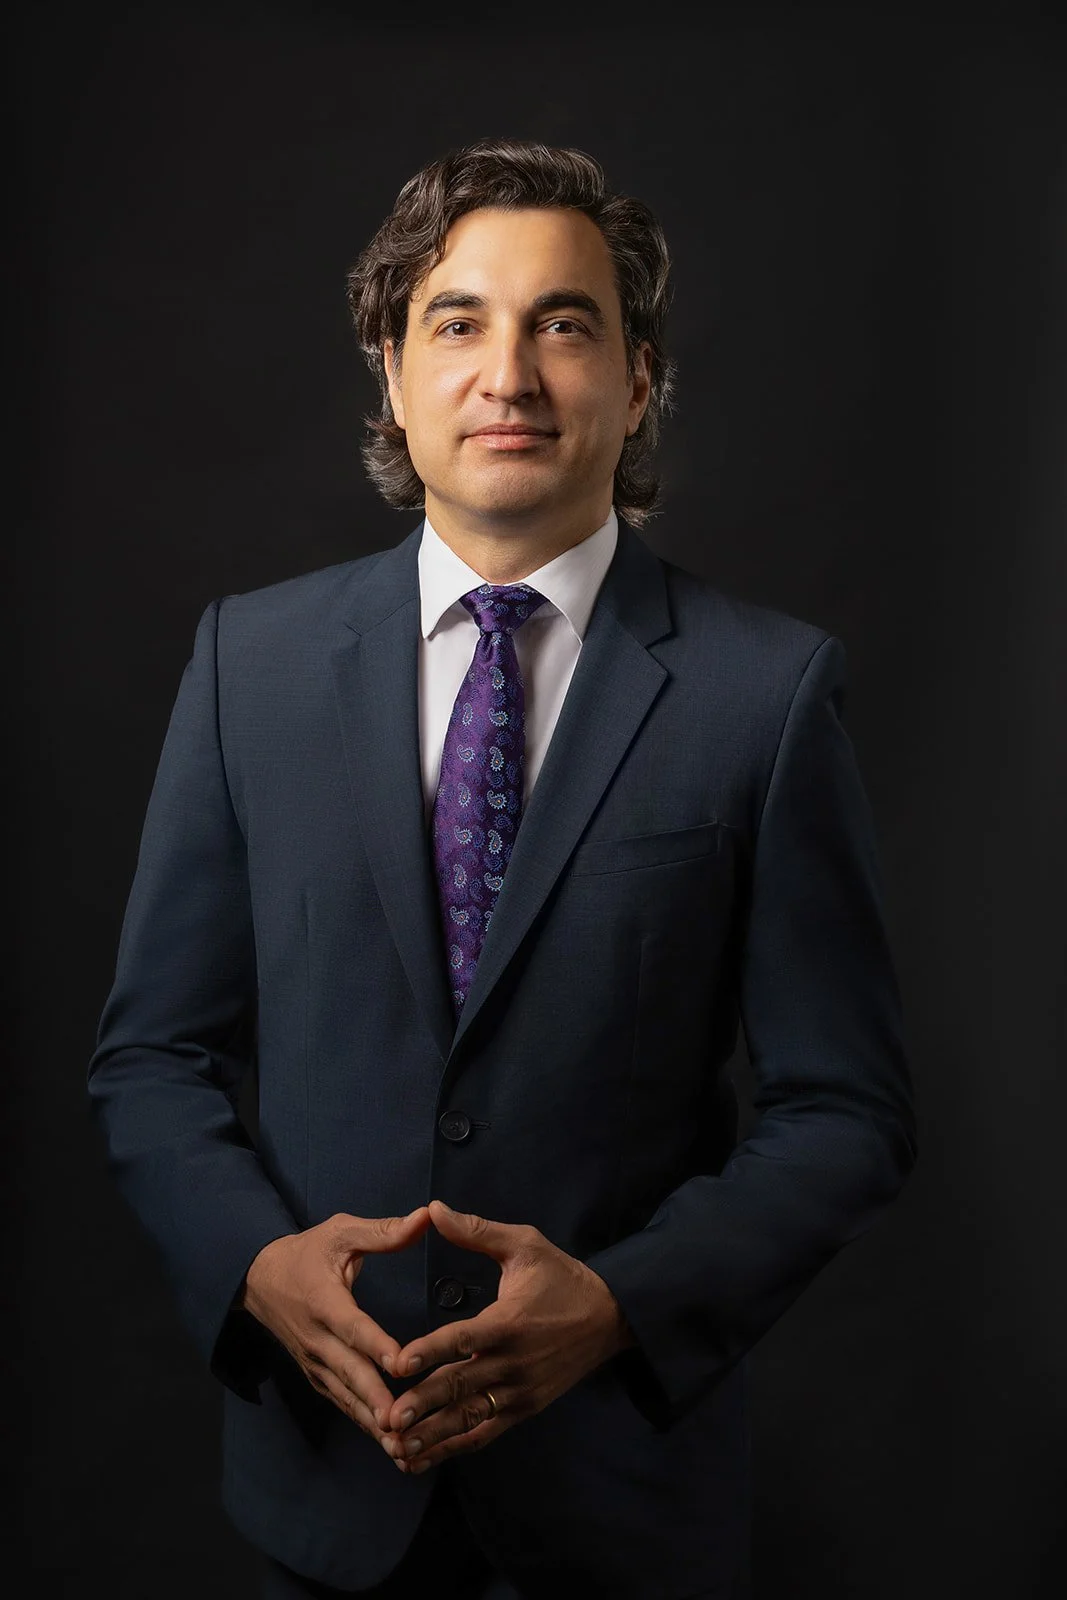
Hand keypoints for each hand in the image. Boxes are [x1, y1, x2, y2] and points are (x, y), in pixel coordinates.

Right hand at [240, 1208, 431, 1447]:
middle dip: (374, 1399)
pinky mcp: (316, 1376)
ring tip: (400, 1446)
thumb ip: (384, 1231)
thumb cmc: (308, 1252)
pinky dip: (362, 1423)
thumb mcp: (341, 1233)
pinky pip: (341, 1402)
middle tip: (400, 1423)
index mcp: (324, 1301)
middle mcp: (317, 1338)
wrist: (259, 1279)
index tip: (401, 1364)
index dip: (376, 1346)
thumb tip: (427, 1216)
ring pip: (345, 1397)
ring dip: (370, 1422)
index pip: (353, 1327)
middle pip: (348, 1372)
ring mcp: (314, 1362)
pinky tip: (388, 1444)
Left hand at [379, 1199, 633, 1475]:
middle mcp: (512, 1362)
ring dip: (434, 1435)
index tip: (398, 1363)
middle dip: (423, 1404)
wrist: (610, 1317)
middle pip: (461, 1386)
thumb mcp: (524, 1245)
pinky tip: (425, 1458)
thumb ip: (477, 1232)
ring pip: (469, 1417)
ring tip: (399, 1448)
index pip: (462, 1339)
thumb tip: (435, 1209)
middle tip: (388, 1418)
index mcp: (508, 1322)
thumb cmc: (562, 1277)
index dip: (430, 1352)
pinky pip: (485, 1431)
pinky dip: (455, 1447)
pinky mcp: (524, 1408)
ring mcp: (519, 1391)